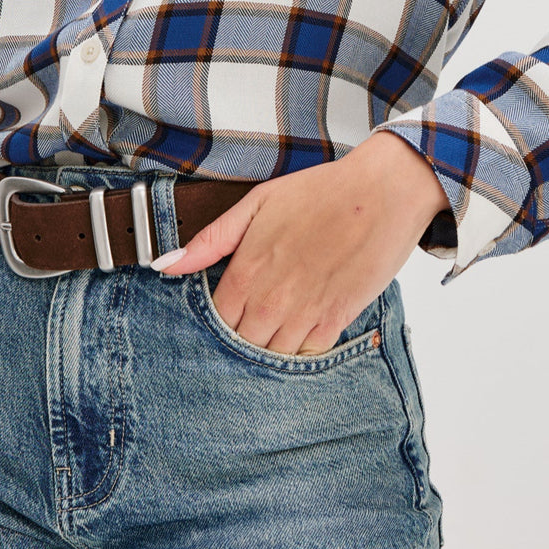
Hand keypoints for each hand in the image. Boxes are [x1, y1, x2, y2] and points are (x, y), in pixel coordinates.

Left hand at [151, 131, 449, 354]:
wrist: (382, 192)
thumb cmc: (320, 192)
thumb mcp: (257, 203)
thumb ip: (211, 240)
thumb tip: (165, 265)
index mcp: (248, 269)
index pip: (216, 320)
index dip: (218, 318)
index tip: (228, 307)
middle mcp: (273, 298)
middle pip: (241, 344)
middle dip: (242, 335)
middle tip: (252, 315)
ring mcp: (306, 312)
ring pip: (273, 355)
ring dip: (270, 344)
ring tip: (277, 321)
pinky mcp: (337, 319)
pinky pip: (308, 353)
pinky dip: (302, 346)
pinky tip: (302, 325)